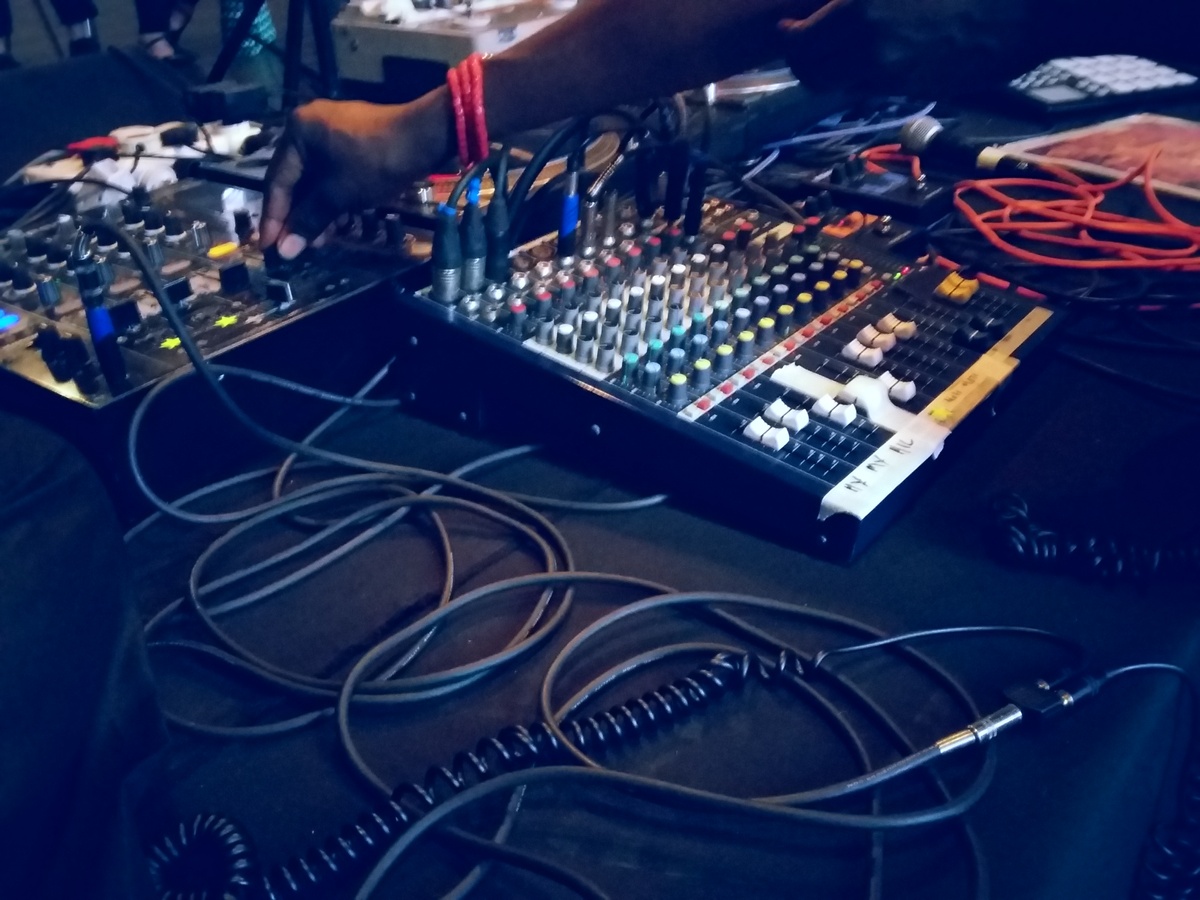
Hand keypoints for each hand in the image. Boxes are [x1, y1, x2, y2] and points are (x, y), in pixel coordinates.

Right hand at [261, 95, 449, 258]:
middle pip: (295, 181)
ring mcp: (332, 134)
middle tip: (299, 247)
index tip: (268, 247)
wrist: (424, 138)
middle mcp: (309, 128)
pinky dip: (334, 198)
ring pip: (316, 180)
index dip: (273, 218)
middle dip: (299, 217)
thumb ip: (309, 220)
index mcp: (296, 132)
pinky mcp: (352, 143)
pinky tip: (341, 222)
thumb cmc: (373, 164)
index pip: (276, 181)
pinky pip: (333, 174)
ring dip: (318, 211)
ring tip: (324, 239)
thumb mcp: (338, 195)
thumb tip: (284, 250)